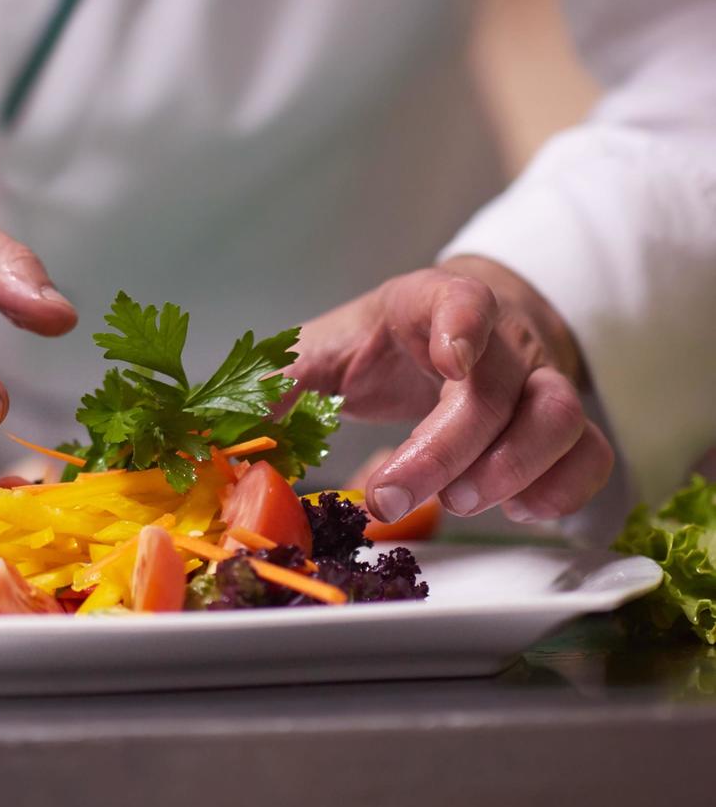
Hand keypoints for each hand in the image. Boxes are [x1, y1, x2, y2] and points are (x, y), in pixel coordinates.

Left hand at [285, 256, 613, 525]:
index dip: (463, 324)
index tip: (449, 358)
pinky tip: (515, 508)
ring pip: (562, 418)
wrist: (455, 333)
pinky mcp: (563, 427)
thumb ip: (277, 385)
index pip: (463, 298)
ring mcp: (539, 381)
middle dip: (445, 451)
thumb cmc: (385, 344)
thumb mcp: (326, 349)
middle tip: (390, 496)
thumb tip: (216, 432)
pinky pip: (590, 456)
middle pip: (498, 388)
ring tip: (460, 500)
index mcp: (432, 306)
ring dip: (513, 471)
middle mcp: (498, 340)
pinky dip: (560, 490)